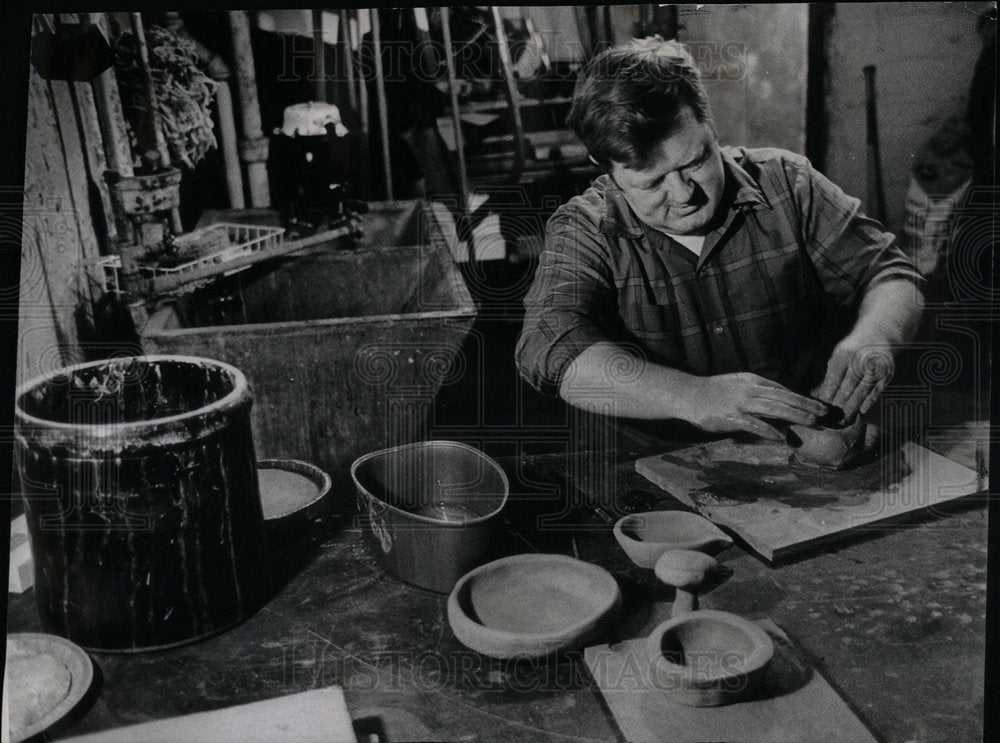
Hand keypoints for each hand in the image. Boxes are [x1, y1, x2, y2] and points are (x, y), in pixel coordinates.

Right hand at [688, 373, 829, 439]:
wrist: (688, 395)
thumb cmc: (714, 392)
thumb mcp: (738, 384)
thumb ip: (757, 391)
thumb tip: (779, 402)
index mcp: (752, 381)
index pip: (783, 389)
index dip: (802, 398)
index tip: (818, 406)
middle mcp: (749, 390)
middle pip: (783, 397)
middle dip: (806, 405)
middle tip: (824, 413)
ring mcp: (740, 403)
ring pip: (774, 408)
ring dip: (795, 415)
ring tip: (812, 422)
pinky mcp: (730, 417)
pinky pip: (754, 424)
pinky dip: (769, 430)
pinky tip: (781, 437)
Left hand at [814, 333, 894, 421]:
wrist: (880, 334)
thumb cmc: (853, 349)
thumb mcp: (838, 354)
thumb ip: (831, 372)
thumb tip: (819, 394)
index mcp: (843, 355)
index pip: (834, 380)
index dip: (828, 396)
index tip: (823, 409)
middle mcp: (859, 361)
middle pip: (847, 388)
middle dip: (839, 405)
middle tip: (832, 419)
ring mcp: (875, 367)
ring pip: (861, 391)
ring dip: (852, 407)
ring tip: (844, 420)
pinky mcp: (886, 373)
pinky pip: (877, 390)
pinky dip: (869, 401)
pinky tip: (862, 411)